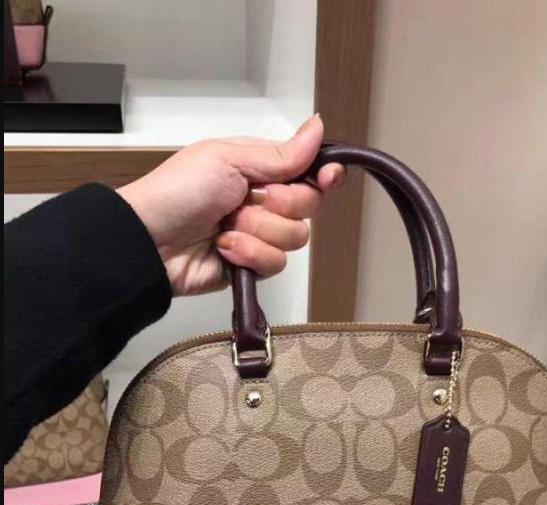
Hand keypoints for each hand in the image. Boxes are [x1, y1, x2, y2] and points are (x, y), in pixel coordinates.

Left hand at [117, 115, 343, 295]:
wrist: (149, 241)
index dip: (324, 176)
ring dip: (259, 232)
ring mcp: (258, 235)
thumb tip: (317, 126)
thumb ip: (280, 154)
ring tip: (226, 227)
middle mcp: (263, 201)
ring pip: (295, 238)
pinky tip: (224, 249)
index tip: (328, 178)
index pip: (309, 171)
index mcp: (259, 168)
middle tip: (248, 201)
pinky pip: (276, 263)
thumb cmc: (179, 191)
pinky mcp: (251, 265)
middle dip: (281, 205)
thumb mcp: (230, 160)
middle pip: (309, 206)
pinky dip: (250, 255)